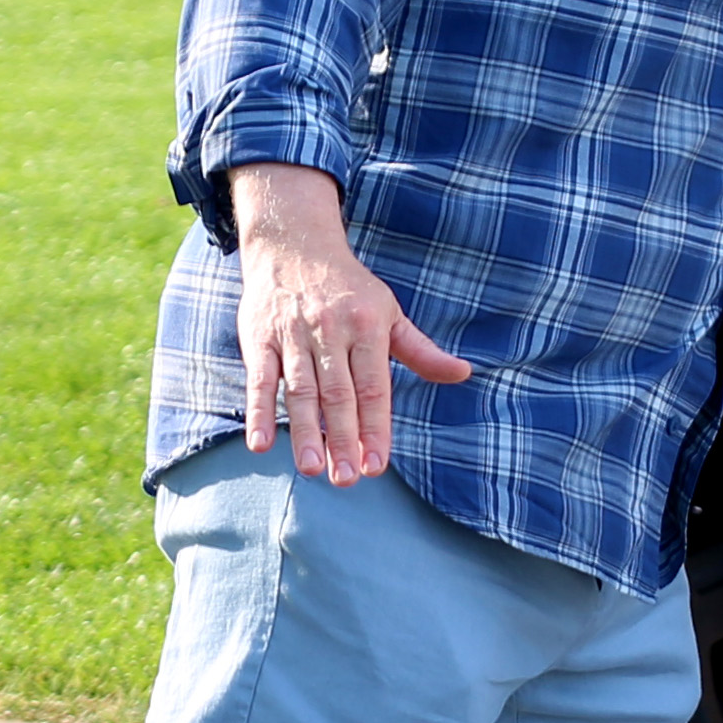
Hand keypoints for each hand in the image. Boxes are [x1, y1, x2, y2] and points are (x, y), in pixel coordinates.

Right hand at [229, 166, 470, 484]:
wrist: (294, 242)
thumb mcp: (389, 312)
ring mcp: (293, 334)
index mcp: (368, 327)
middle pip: (338, 394)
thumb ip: (420, 351)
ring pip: (301, 389)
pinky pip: (259, 378)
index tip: (376, 466)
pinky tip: (261, 444)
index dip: (375, 427)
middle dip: (343, 438)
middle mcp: (331, 331)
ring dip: (305, 431)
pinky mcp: (259, 336)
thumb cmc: (348, 287)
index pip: (373, 388)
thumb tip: (463, 373)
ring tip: (312, 469)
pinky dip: (259, 411)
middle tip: (347, 480)